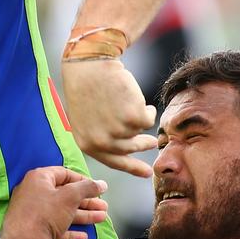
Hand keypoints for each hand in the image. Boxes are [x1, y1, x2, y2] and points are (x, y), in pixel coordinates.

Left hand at [1, 167, 107, 238]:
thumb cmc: (46, 212)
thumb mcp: (70, 196)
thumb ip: (87, 188)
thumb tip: (101, 184)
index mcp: (38, 179)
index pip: (63, 174)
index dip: (81, 180)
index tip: (96, 187)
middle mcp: (33, 193)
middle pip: (64, 195)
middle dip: (86, 201)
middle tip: (103, 206)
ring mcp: (33, 213)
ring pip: (62, 212)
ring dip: (83, 215)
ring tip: (101, 218)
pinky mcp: (35, 231)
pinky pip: (55, 228)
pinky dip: (70, 231)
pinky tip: (84, 236)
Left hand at [61, 59, 156, 176]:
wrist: (89, 65)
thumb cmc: (85, 86)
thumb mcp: (85, 118)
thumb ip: (100, 136)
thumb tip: (123, 150)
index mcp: (87, 144)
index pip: (113, 161)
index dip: (132, 167)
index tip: (147, 173)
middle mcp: (102, 143)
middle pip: (130, 148)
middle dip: (143, 145)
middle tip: (153, 143)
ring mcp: (118, 132)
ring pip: (139, 130)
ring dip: (137, 115)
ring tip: (125, 100)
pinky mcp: (134, 119)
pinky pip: (148, 119)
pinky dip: (146, 108)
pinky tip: (132, 96)